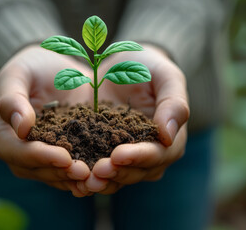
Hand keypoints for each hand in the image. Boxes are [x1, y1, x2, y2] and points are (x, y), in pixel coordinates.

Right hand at [0, 45, 92, 196]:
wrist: (56, 71)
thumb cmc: (31, 69)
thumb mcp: (17, 74)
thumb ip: (12, 98)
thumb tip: (20, 128)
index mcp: (6, 135)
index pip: (17, 152)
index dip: (39, 156)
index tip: (63, 156)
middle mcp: (23, 153)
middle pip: (39, 169)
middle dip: (62, 172)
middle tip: (85, 172)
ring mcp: (45, 157)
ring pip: (58, 175)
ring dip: (76, 179)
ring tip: (97, 178)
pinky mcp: (66, 156)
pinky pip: (74, 170)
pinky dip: (88, 174)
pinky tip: (106, 174)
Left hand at [82, 45, 189, 193]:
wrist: (122, 66)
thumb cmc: (149, 67)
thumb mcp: (166, 76)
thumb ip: (174, 103)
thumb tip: (168, 136)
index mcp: (170, 138)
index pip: (159, 154)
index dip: (140, 157)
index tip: (118, 154)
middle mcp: (150, 153)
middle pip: (137, 171)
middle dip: (117, 172)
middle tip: (96, 171)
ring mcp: (127, 156)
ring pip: (118, 176)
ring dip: (102, 180)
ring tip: (83, 179)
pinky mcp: (104, 152)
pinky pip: (98, 168)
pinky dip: (87, 174)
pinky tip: (72, 174)